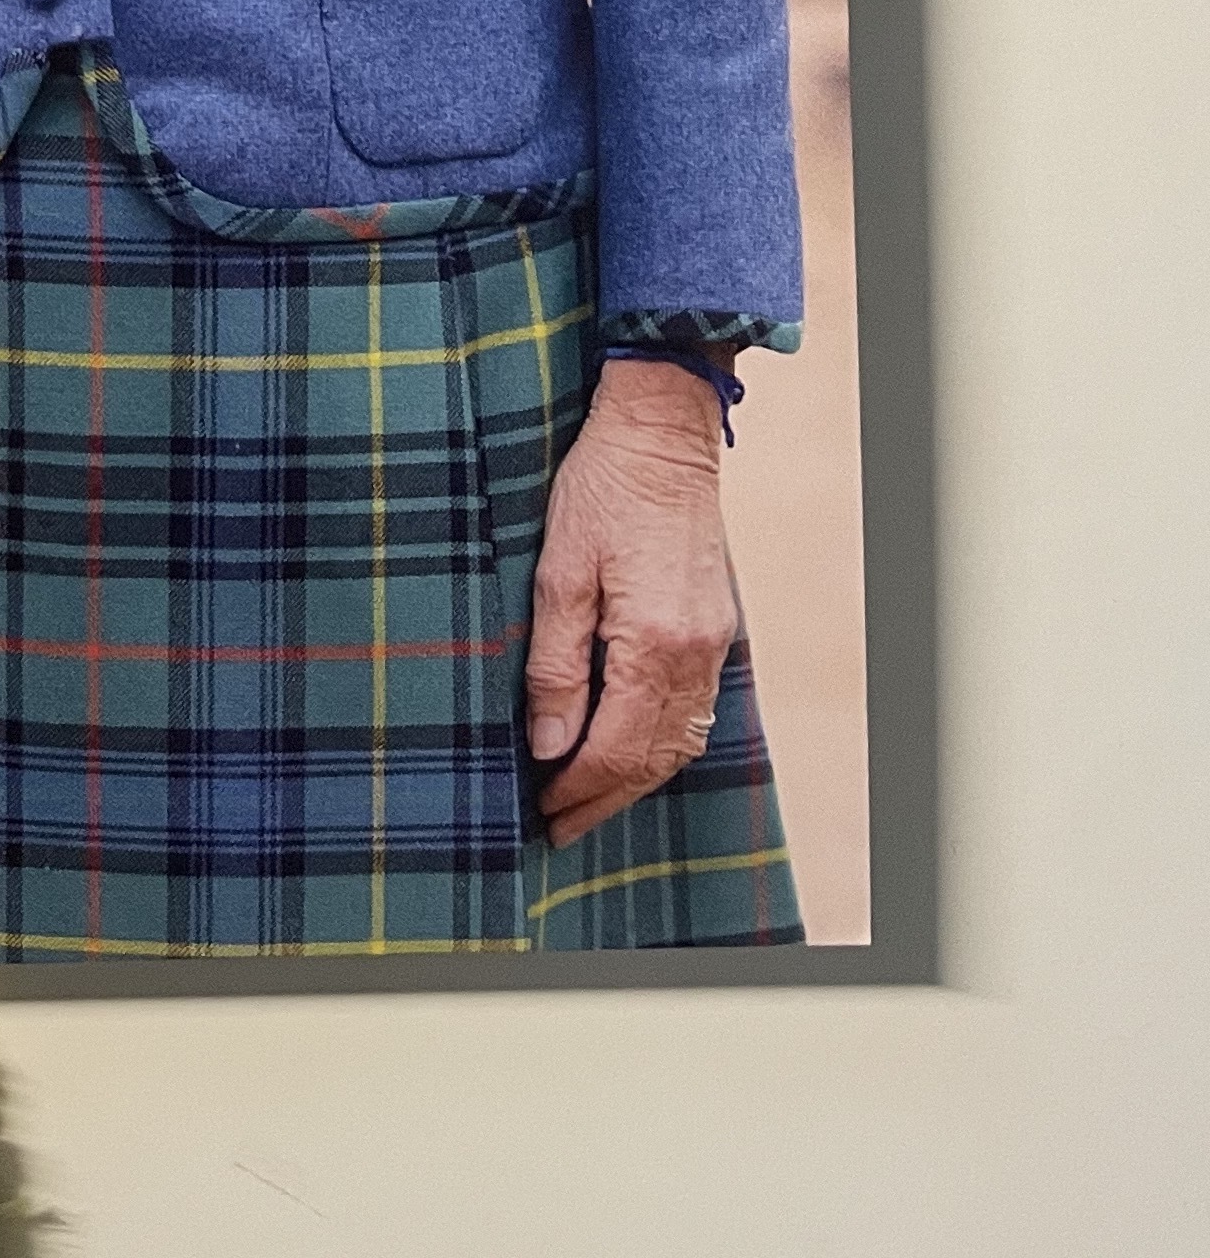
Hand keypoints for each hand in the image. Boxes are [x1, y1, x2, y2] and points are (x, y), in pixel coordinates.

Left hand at [524, 359, 740, 845]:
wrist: (661, 431)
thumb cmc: (600, 489)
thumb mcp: (559, 572)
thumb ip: (556, 665)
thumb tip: (550, 745)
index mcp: (653, 643)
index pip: (615, 748)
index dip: (577, 788)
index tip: (542, 810)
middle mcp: (694, 654)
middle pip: (652, 758)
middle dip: (605, 799)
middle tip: (560, 826)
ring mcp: (712, 643)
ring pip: (679, 742)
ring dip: (635, 780)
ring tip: (589, 801)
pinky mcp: (714, 627)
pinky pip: (694, 711)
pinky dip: (661, 744)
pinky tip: (631, 750)